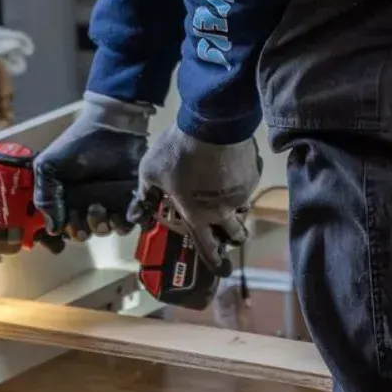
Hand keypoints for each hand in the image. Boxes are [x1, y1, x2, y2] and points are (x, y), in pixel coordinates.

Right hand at [33, 92, 153, 240]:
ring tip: (103, 208)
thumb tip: (53, 229)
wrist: (110, 126)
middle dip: (85, 229)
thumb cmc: (76, 144)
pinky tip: (124, 210)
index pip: (65, 227)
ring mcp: (111, 202)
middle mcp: (88, 204)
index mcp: (67, 199)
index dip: (67, 231)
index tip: (69, 226)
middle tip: (88, 210)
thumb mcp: (48, 166)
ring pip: (108, 229)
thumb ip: (45, 197)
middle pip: (87, 231)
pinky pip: (132, 220)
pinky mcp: (131, 198)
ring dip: (105, 226)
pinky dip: (129, 221)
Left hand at [132, 125, 261, 271]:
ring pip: (243, 208)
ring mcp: (241, 193)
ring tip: (231, 201)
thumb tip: (138, 211)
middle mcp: (223, 210)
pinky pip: (248, 184)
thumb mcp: (150, 171)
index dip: (213, 258)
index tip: (220, 265)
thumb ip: (145, 192)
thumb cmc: (178, 152)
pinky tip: (232, 169)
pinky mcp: (253, 174)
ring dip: (238, 210)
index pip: (208, 246)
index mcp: (197, 215)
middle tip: (231, 234)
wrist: (212, 125)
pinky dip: (241, 182)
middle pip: (235, 233)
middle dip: (233, 237)